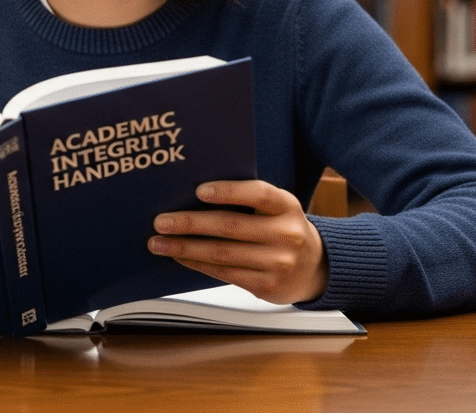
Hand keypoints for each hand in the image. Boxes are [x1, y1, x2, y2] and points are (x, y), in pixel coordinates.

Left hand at [148, 180, 326, 304]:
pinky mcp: (267, 285)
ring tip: (159, 243)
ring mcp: (278, 262)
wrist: (315, 267)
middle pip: (230, 226)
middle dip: (190, 223)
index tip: (198, 190)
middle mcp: (286, 234)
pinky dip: (198, 264)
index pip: (258, 194)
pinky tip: (181, 257)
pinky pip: (224, 273)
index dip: (228, 191)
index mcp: (286, 206)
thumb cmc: (282, 229)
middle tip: (161, 221)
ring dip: (185, 248)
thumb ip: (246, 200)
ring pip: (222, 253)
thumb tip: (192, 196)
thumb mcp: (275, 208)